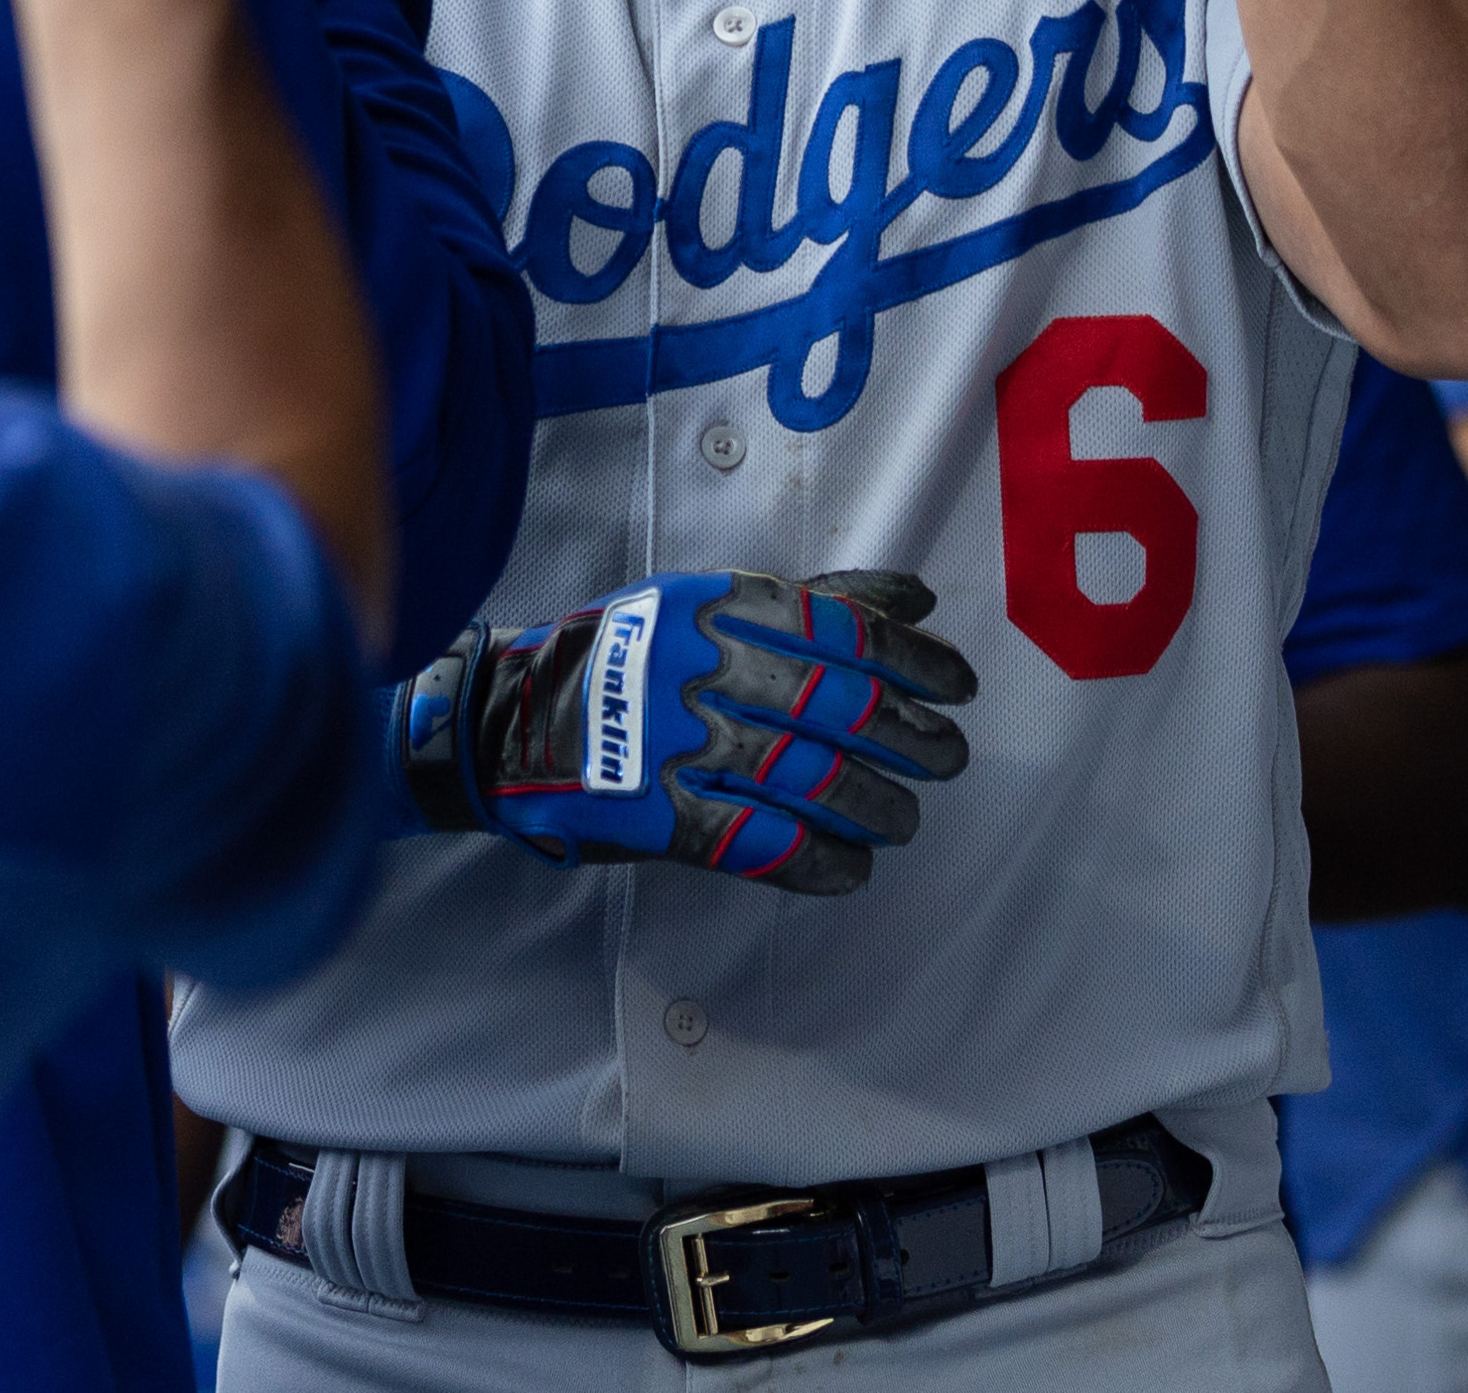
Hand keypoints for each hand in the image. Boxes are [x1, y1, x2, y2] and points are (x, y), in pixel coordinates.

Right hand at [391, 569, 975, 895]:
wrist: (508, 723)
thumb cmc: (623, 659)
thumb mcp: (702, 605)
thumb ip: (808, 602)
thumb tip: (913, 600)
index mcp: (714, 606)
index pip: (840, 628)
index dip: (913, 660)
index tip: (959, 687)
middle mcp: (698, 666)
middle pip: (834, 705)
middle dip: (909, 737)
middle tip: (950, 759)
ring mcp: (674, 741)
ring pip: (805, 776)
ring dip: (873, 804)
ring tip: (903, 820)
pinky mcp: (653, 812)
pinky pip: (753, 841)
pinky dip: (813, 858)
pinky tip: (850, 867)